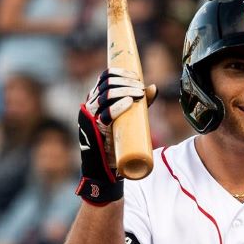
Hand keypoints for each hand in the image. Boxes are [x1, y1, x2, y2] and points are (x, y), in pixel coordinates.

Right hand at [76, 68, 156, 204]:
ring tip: (139, 94)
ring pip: (105, 96)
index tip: (136, 77)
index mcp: (95, 100)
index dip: (120, 73)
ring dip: (124, 91)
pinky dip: (118, 107)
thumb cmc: (116, 144)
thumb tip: (154, 87)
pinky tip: (129, 102)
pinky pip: (104, 115)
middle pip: (106, 84)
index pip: (104, 77)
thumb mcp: (128, 120)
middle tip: (140, 88)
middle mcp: (90, 106)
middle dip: (125, 82)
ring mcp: (89, 118)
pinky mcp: (93, 131)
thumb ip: (139, 104)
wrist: (105, 170)